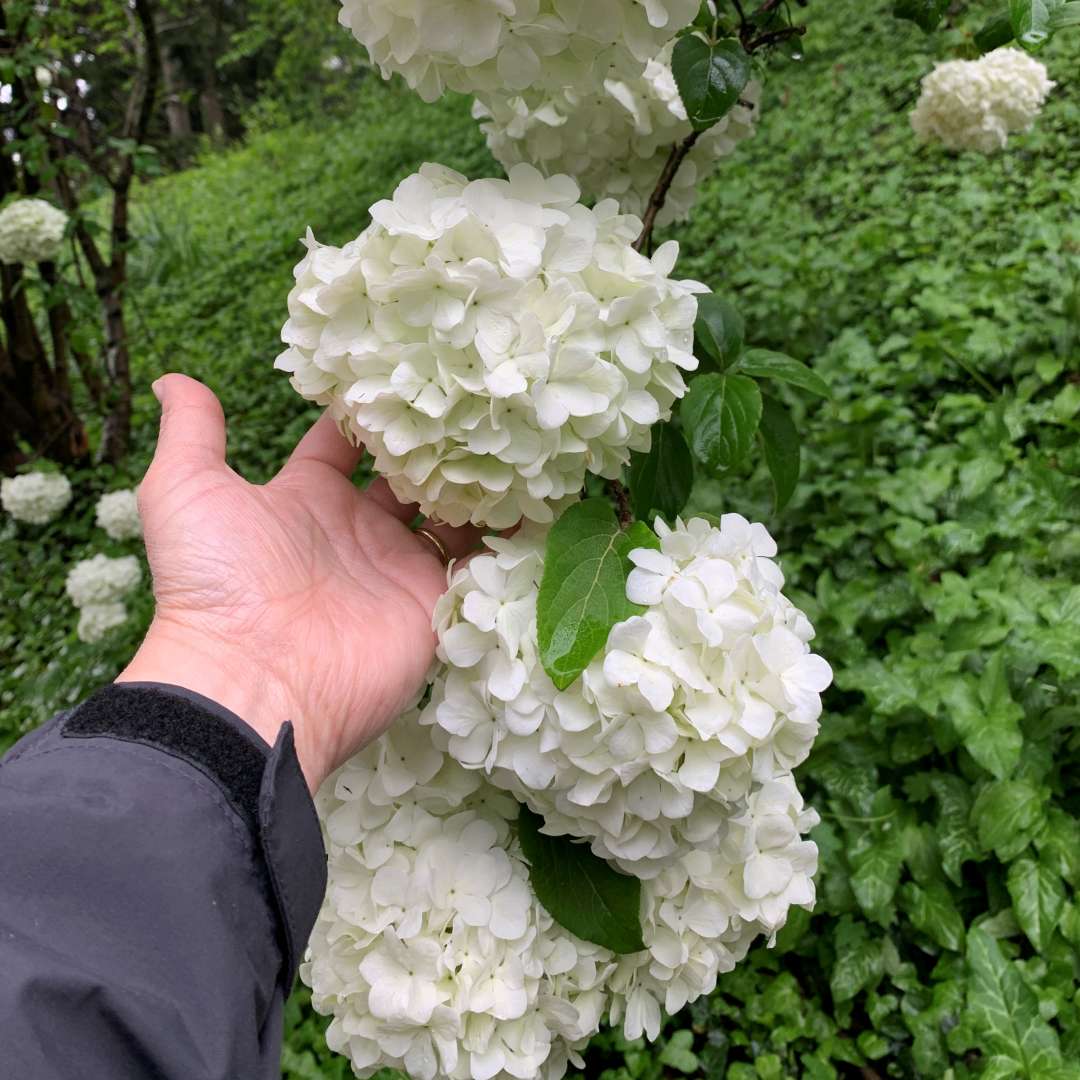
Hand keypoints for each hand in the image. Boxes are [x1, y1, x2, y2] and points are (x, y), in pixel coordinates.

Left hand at [118, 374, 480, 791]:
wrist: (255, 679)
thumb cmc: (217, 581)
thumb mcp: (186, 490)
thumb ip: (192, 432)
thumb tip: (174, 378)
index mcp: (305, 498)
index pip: (344, 444)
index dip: (366, 410)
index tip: (400, 370)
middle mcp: (357, 531)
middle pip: (406, 475)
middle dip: (432, 441)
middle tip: (469, 400)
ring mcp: (398, 568)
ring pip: (448, 513)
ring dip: (472, 480)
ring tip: (509, 435)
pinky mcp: (433, 603)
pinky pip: (476, 562)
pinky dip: (502, 533)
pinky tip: (531, 492)